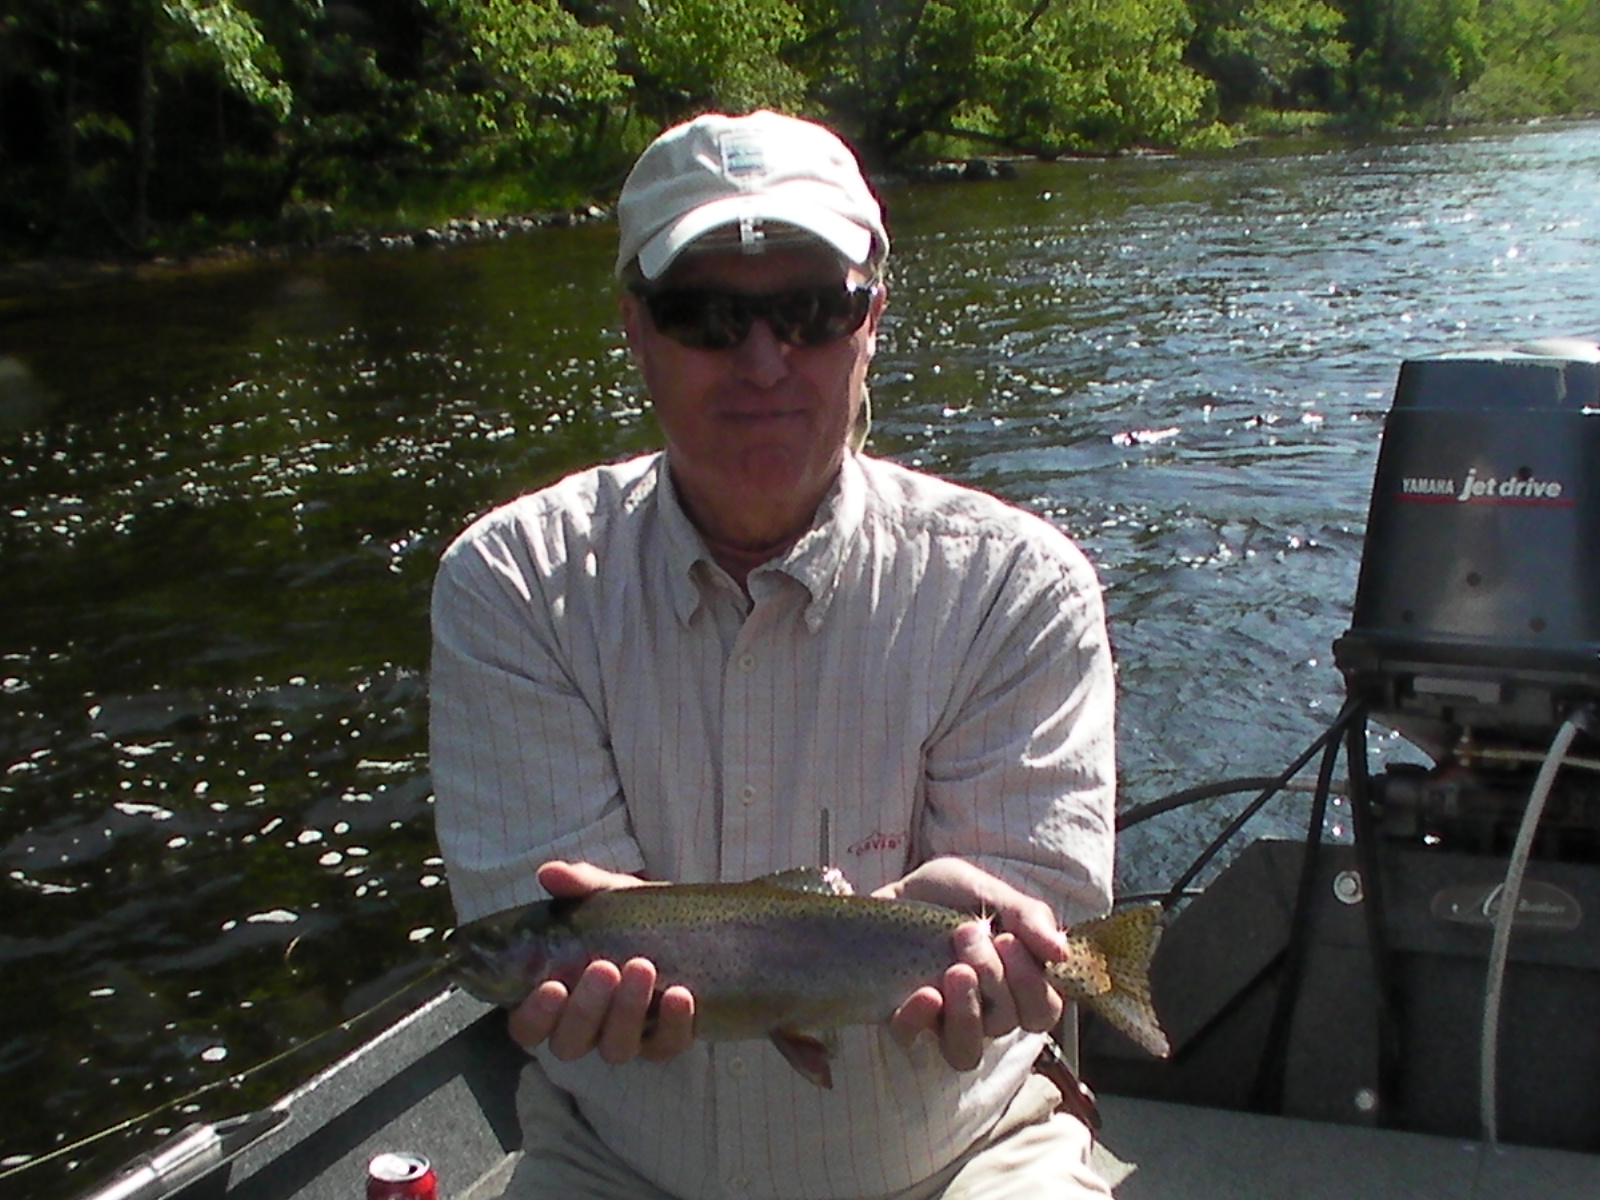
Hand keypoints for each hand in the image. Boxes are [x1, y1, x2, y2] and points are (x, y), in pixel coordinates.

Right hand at [506, 861, 695, 1065]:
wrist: (689, 924)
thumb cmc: (631, 917)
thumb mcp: (607, 896)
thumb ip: (578, 886)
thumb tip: (550, 873)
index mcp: (557, 999)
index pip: (528, 1027)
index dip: (535, 1015)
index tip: (551, 985)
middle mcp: (586, 1027)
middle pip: (569, 1043)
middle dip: (585, 1009)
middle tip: (604, 967)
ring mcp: (626, 1038)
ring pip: (616, 1048)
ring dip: (627, 1010)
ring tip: (643, 966)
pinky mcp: (665, 1041)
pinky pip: (665, 1046)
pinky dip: (673, 1023)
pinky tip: (678, 994)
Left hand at [874, 858, 1066, 1070]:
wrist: (896, 887)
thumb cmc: (950, 894)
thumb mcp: (990, 891)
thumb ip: (1028, 917)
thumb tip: (1062, 953)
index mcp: (1015, 983)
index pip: (1043, 1011)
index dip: (1032, 984)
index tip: (1007, 938)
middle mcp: (984, 1009)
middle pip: (1007, 1023)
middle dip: (994, 977)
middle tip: (968, 932)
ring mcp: (943, 1020)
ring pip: (966, 1050)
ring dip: (967, 1012)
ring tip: (955, 971)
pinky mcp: (904, 1018)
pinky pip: (913, 1039)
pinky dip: (919, 1020)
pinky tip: (924, 993)